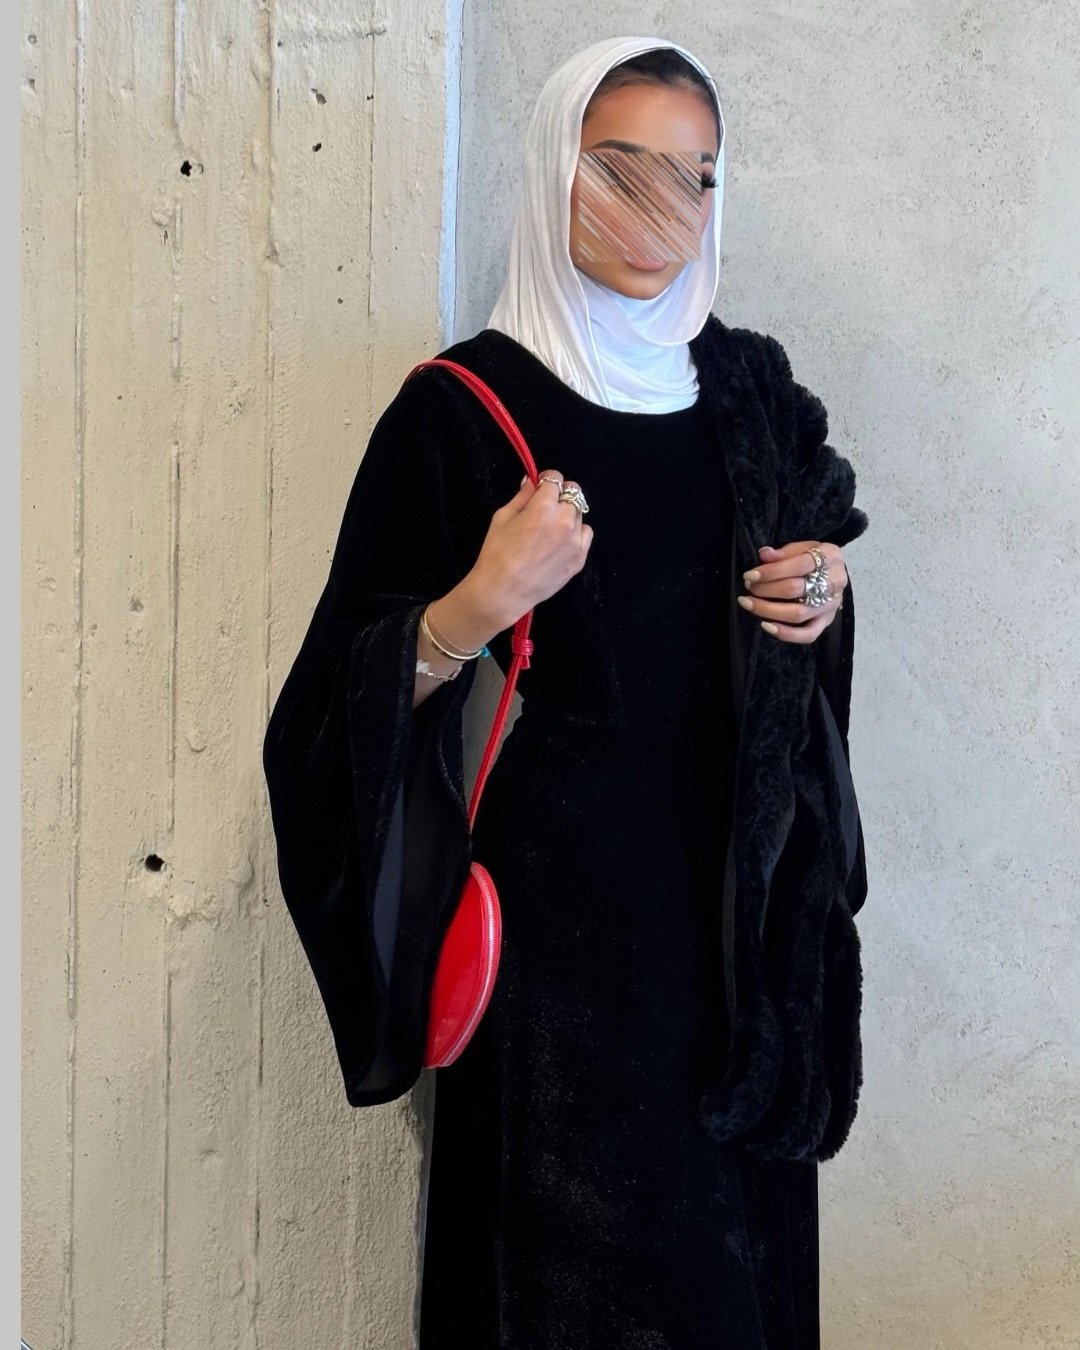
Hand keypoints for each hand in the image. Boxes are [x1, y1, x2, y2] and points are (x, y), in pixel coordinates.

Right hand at [469, 470, 593, 626]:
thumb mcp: (503, 517)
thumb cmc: (497, 553)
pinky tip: (559, 542)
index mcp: (544, 506)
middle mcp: (564, 520)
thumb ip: (522, 496)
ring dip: (567, 514)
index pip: (555, 478)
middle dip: (560, 495)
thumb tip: (532, 481)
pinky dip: (575, 533)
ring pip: (579, 514)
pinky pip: (585, 534)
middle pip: (573, 492)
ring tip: (549, 530)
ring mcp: (575, 540)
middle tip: (545, 508)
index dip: (546, 481)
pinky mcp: (580, 558)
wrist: (503, 591)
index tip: (539, 489)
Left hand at [737, 540, 847, 643]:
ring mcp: (830, 605)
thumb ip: (784, 552)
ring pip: (797, 614)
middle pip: (795, 589)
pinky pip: (808, 635)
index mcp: (830, 557)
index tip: (750, 575)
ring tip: (749, 603)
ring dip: (768, 610)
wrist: (834, 573)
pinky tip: (766, 626)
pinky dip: (786, 634)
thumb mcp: (802, 547)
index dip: (771, 571)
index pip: (799, 564)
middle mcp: (834, 582)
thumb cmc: (814, 558)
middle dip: (766, 589)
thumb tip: (764, 554)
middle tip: (749, 587)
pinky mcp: (827, 621)